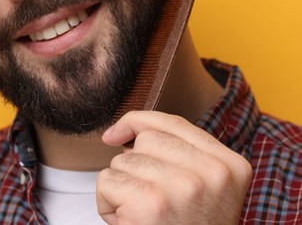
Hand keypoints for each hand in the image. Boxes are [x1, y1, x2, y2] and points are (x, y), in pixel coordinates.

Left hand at [97, 111, 251, 224]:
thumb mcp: (199, 186)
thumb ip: (175, 153)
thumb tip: (118, 134)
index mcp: (230, 164)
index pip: (173, 122)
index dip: (138, 121)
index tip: (115, 133)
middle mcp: (213, 172)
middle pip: (146, 140)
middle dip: (135, 165)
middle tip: (150, 198)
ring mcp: (184, 186)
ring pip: (123, 160)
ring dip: (121, 186)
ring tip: (142, 213)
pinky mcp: (152, 204)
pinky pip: (108, 180)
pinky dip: (107, 201)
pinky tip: (128, 221)